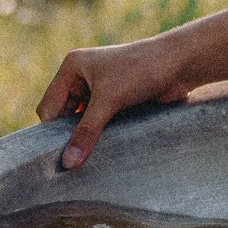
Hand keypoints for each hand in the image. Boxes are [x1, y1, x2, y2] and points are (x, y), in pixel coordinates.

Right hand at [36, 37, 193, 168]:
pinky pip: (98, 122)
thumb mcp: (109, 101)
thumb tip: (68, 162)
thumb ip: (86, 132)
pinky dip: (100, 133)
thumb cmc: (140, 71)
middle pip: (63, 116)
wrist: (178, 64)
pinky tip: (106, 144)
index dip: (53, 130)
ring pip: (81, 121)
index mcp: (71, 67)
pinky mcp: (115, 99)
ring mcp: (98, 88)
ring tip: (94, 150)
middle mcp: (81, 76)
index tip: (63, 152)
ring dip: (87, 134)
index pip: (48, 107)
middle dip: (71, 134)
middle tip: (80, 155)